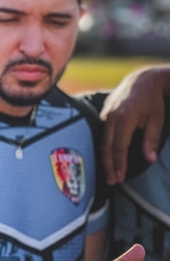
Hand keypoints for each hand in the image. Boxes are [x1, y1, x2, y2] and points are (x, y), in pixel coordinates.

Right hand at [101, 66, 169, 184]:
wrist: (143, 80)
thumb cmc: (152, 100)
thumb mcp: (157, 119)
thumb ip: (151, 140)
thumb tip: (150, 159)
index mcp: (124, 118)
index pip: (119, 147)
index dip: (119, 163)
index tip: (120, 177)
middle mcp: (111, 117)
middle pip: (106, 147)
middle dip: (109, 166)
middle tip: (111, 181)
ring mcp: (105, 115)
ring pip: (102, 141)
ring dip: (106, 158)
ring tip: (110, 173)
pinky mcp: (104, 114)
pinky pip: (102, 134)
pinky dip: (105, 147)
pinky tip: (109, 157)